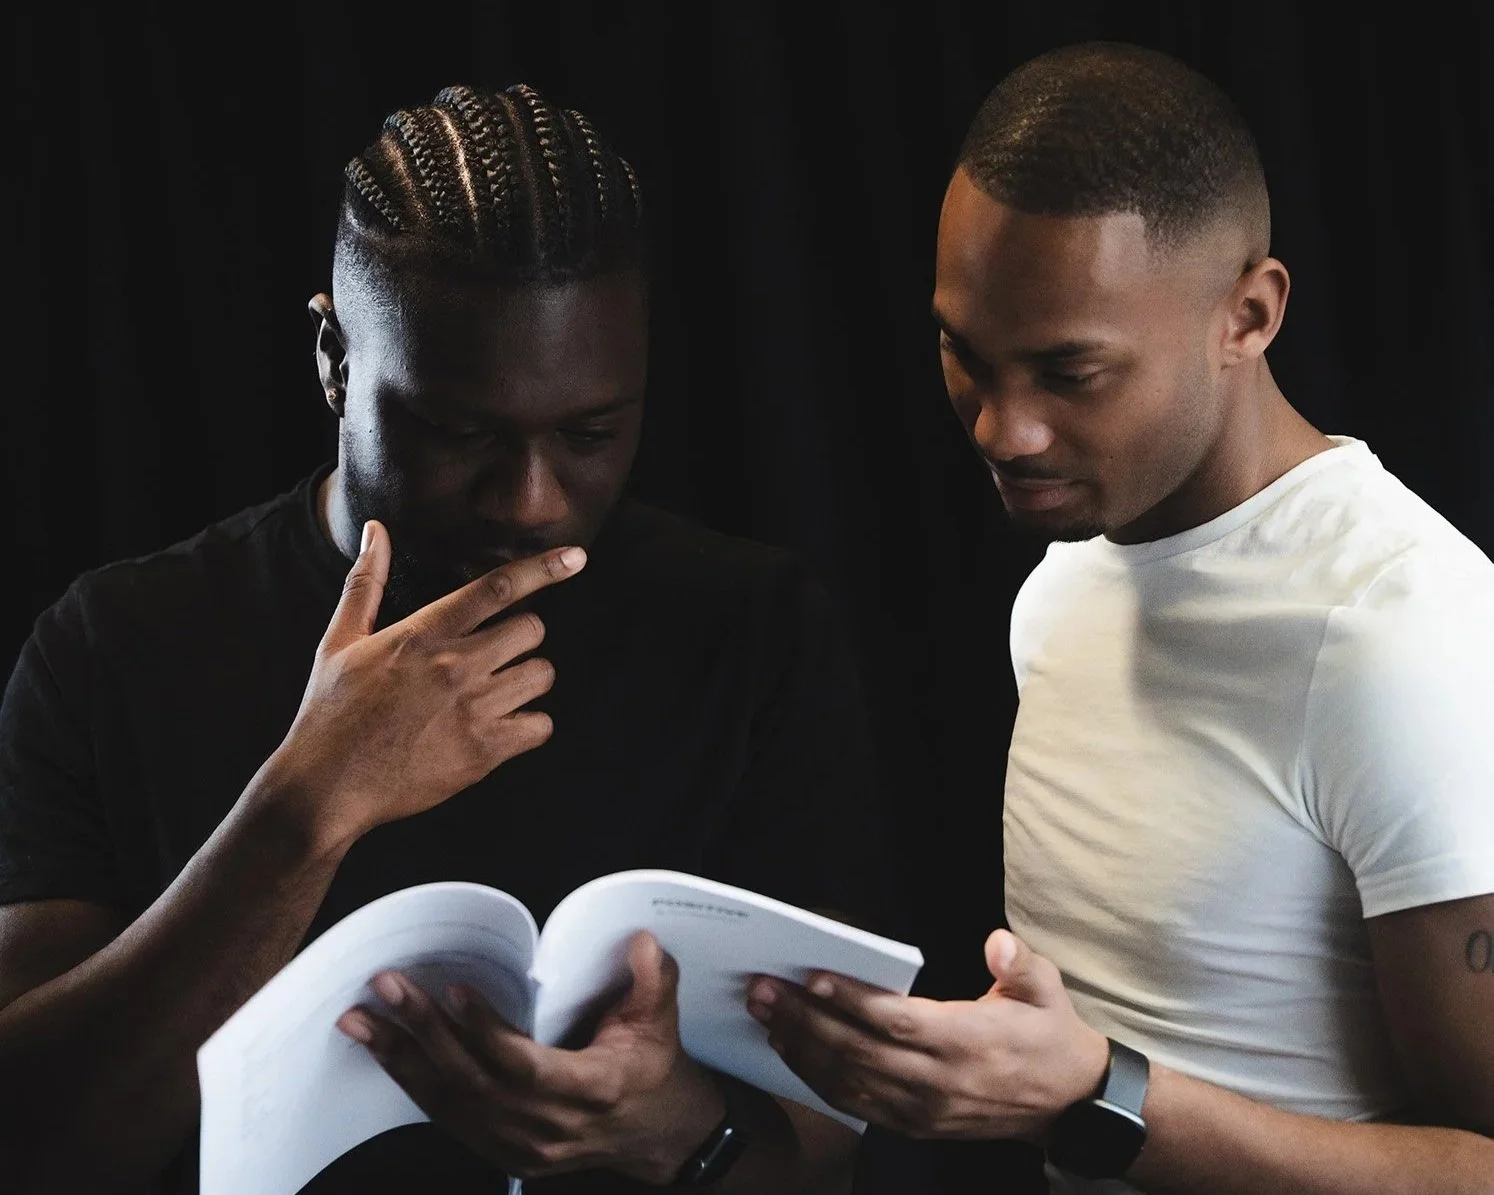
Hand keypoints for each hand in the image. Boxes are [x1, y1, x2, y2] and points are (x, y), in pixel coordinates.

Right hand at [260, 520, 585, 847]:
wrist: (326, 787)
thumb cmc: (330, 713)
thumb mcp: (340, 641)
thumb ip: (367, 583)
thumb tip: (375, 532)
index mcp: (422, 635)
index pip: (496, 588)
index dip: (544, 569)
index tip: (576, 558)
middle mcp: (454, 667)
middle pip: (531, 630)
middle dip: (521, 637)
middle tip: (497, 653)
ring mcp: (472, 710)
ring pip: (542, 675)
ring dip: (528, 679)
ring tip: (499, 689)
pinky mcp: (483, 752)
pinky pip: (541, 726)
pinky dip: (530, 725)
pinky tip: (505, 726)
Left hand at [337, 931, 729, 1183]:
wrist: (659, 1137)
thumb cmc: (655, 1072)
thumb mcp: (663, 1022)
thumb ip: (654, 980)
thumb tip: (640, 941)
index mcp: (592, 1091)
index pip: (526, 1067)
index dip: (486, 1033)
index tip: (454, 992)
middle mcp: (549, 1127)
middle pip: (474, 1084)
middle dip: (424, 1033)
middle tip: (389, 989)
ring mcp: (522, 1147)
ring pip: (451, 1105)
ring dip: (402, 1059)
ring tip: (363, 1020)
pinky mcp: (503, 1152)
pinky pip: (449, 1118)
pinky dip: (413, 1083)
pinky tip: (385, 1053)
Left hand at [746, 928, 1109, 1142]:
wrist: (1067, 1105)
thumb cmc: (1048, 1035)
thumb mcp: (1048, 990)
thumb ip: (1021, 963)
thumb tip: (997, 943)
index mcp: (969, 1042)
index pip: (898, 1022)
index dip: (852, 1001)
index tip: (813, 975)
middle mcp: (940, 1081)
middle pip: (859, 1052)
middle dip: (805, 1019)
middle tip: (762, 989)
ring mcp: (924, 1109)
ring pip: (849, 1082)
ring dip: (801, 1049)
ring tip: (764, 1015)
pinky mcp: (915, 1125)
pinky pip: (856, 1105)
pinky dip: (817, 1080)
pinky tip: (792, 1052)